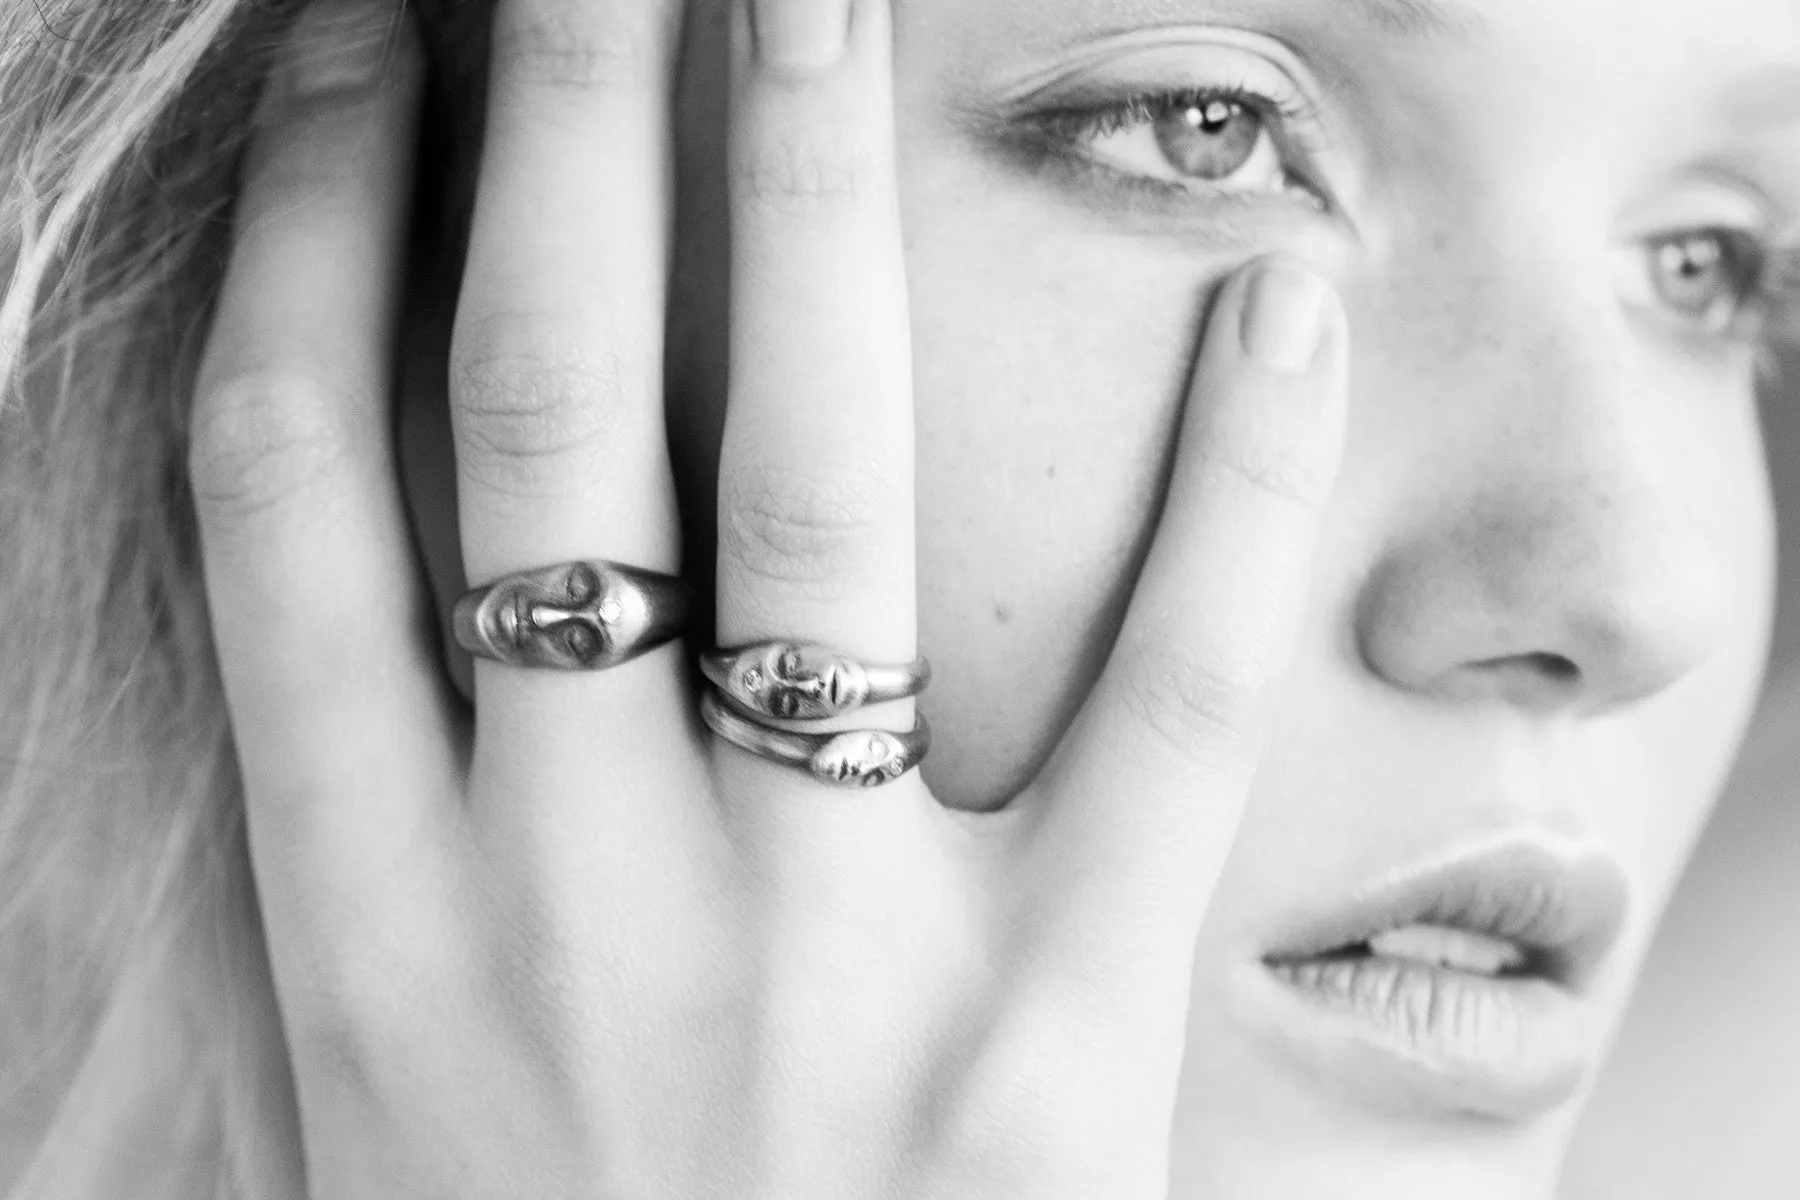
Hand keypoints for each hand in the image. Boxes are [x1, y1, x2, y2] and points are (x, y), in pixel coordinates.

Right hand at [188, 0, 1347, 1195]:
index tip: (362, 48)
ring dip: (804, 213)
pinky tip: (1273, 297)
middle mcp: (567, 899)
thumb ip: (381, 849)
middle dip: (554, 132)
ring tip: (808, 1)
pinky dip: (1224, 493)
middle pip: (541, 420)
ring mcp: (817, 958)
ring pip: (806, 499)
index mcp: (371, 921)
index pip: (296, 483)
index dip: (312, 227)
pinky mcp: (1052, 1042)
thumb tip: (387, 568)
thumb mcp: (386, 1087)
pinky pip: (1149, 713)